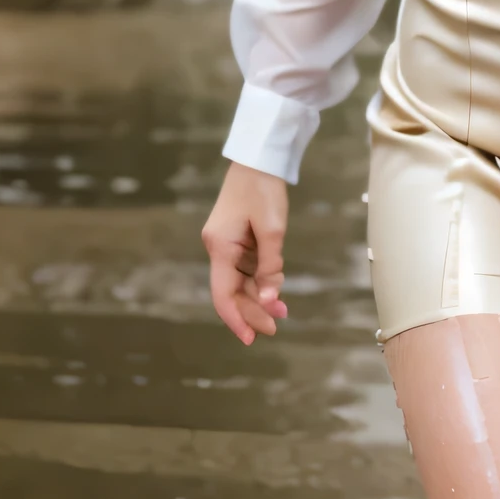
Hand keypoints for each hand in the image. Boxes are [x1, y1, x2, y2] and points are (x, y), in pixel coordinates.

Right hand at [201, 162, 289, 344]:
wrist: (260, 159)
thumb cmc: (264, 190)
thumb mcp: (273, 230)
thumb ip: (270, 268)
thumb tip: (269, 299)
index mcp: (220, 247)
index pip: (223, 294)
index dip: (236, 320)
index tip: (250, 339)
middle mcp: (218, 248)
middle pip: (232, 290)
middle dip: (252, 311)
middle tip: (275, 327)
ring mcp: (226, 243)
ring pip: (239, 281)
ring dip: (258, 297)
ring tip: (281, 312)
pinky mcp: (236, 238)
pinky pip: (245, 268)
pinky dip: (259, 281)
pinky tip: (275, 291)